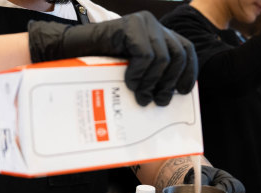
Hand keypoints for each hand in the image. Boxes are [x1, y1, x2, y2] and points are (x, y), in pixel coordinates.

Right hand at [28, 11, 197, 106]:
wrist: (71, 52)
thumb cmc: (103, 67)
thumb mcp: (137, 72)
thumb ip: (155, 76)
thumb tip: (171, 97)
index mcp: (159, 35)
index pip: (186, 51)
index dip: (188, 72)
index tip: (182, 92)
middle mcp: (154, 25)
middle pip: (178, 56)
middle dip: (170, 82)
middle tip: (158, 101)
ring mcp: (143, 23)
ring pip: (164, 58)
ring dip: (152, 82)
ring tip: (141, 96)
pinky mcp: (130, 25)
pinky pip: (146, 55)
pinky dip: (140, 73)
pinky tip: (129, 82)